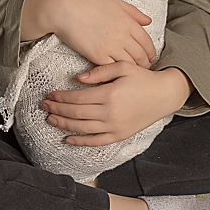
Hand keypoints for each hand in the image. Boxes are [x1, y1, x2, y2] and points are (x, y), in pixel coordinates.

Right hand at [30, 0, 154, 67]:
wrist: (66, 10)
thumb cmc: (90, 3)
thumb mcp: (116, 2)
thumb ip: (134, 12)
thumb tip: (148, 21)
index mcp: (128, 21)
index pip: (146, 41)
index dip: (151, 51)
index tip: (152, 57)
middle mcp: (122, 35)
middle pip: (140, 55)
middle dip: (145, 63)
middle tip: (146, 69)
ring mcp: (109, 46)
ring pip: (128, 64)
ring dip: (132, 70)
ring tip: (134, 75)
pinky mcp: (96, 56)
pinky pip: (111, 69)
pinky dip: (116, 73)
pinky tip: (117, 76)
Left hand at [45, 62, 188, 145]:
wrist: (164, 95)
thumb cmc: (144, 78)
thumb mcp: (125, 67)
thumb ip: (101, 71)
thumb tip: (79, 78)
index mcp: (110, 94)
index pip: (78, 97)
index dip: (62, 97)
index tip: (50, 94)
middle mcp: (109, 113)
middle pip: (76, 113)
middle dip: (58, 109)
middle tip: (45, 105)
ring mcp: (113, 127)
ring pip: (81, 128)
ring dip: (63, 124)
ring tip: (51, 119)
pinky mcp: (117, 136)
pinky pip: (94, 141)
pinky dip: (79, 141)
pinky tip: (68, 138)